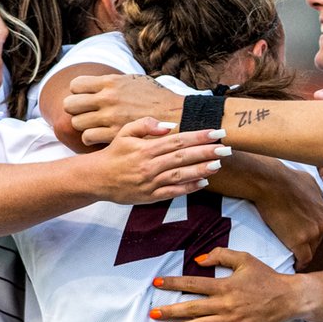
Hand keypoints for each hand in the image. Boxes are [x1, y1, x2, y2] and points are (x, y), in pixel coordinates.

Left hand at [65, 75, 184, 145]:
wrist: (176, 115)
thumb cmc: (156, 98)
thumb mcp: (134, 80)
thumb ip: (113, 82)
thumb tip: (96, 84)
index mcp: (111, 82)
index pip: (75, 85)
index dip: (78, 93)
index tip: (86, 98)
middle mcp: (107, 98)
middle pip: (70, 105)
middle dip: (76, 110)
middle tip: (86, 114)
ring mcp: (110, 117)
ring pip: (76, 123)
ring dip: (83, 126)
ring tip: (93, 127)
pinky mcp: (114, 134)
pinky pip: (88, 138)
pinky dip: (90, 139)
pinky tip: (99, 137)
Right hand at [84, 117, 228, 203]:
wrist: (96, 178)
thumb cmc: (114, 152)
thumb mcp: (125, 132)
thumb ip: (146, 124)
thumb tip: (170, 125)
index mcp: (145, 148)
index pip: (178, 140)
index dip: (199, 136)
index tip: (216, 132)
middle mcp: (150, 165)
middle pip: (183, 157)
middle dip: (206, 152)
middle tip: (226, 148)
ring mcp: (151, 182)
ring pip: (180, 175)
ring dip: (201, 169)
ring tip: (219, 164)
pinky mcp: (150, 196)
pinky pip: (173, 192)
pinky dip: (189, 188)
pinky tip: (204, 182)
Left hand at [150, 248, 305, 321]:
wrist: (289, 297)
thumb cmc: (266, 277)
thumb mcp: (245, 259)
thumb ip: (221, 255)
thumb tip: (199, 260)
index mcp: (225, 285)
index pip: (193, 284)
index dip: (173, 283)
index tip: (157, 283)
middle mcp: (225, 304)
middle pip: (191, 308)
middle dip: (170, 310)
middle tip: (152, 313)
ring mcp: (232, 321)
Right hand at [251, 165, 322, 268]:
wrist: (272, 183)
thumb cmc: (286, 179)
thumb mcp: (309, 182)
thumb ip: (316, 194)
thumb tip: (317, 198)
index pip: (322, 228)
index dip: (311, 233)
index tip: (304, 237)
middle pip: (318, 241)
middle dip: (308, 244)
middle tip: (296, 247)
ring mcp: (312, 233)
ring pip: (311, 251)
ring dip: (303, 253)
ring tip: (293, 257)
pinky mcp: (300, 241)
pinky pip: (304, 259)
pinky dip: (300, 264)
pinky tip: (294, 265)